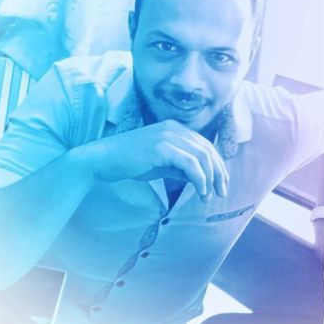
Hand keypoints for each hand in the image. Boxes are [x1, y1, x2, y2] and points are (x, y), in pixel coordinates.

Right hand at [79, 120, 228, 201]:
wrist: (101, 159)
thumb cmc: (128, 162)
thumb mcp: (160, 165)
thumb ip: (180, 169)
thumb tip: (201, 180)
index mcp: (174, 128)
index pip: (204, 145)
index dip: (217, 164)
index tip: (221, 183)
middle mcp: (174, 128)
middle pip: (207, 149)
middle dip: (218, 172)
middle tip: (222, 191)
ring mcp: (167, 135)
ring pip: (202, 156)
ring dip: (210, 178)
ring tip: (209, 195)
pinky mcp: (161, 147)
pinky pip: (190, 163)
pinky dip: (200, 178)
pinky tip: (200, 191)